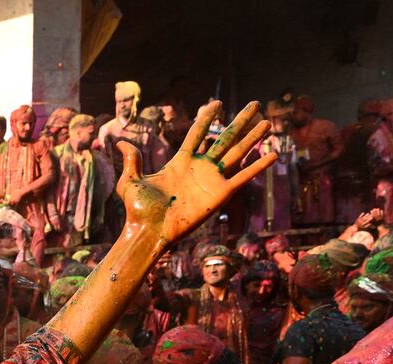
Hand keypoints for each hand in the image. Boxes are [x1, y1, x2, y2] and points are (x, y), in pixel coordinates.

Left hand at [114, 100, 274, 247]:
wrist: (149, 231)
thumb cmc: (138, 210)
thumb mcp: (130, 182)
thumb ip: (132, 160)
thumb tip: (120, 142)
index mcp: (180, 162)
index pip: (197, 134)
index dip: (207, 119)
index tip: (216, 103)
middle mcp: (199, 168)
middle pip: (224, 138)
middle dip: (240, 122)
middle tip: (254, 105)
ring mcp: (212, 180)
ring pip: (238, 153)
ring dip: (253, 138)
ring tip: (267, 122)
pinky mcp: (221, 194)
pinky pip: (243, 177)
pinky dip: (258, 166)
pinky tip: (273, 154)